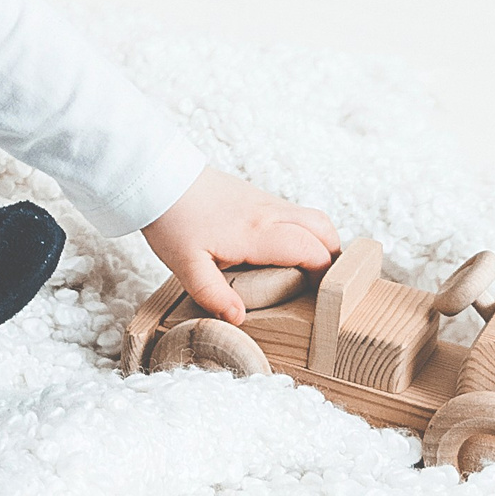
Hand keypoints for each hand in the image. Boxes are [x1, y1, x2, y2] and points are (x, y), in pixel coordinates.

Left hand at [142, 165, 340, 324]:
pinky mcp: (257, 196)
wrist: (160, 177)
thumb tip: (239, 318)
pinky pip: (294, 213)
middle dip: (334, 257)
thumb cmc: (173, 220)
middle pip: (324, 229)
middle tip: (326, 285)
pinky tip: (285, 252)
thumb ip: (213, 294)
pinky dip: (303, 231)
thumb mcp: (186, 266)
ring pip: (313, 217)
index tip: (323, 297)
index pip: (312, 250)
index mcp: (257, 233)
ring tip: (309, 273)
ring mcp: (266, 201)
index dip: (326, 274)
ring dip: (320, 242)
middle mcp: (270, 213)